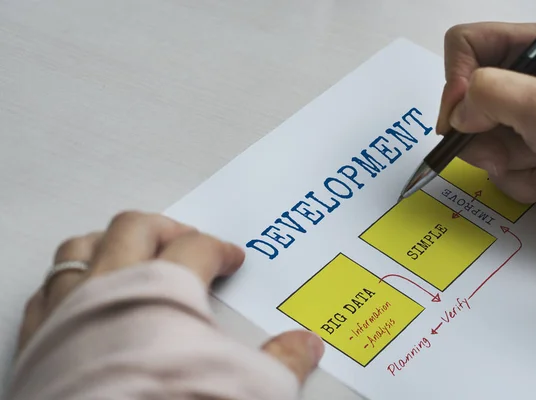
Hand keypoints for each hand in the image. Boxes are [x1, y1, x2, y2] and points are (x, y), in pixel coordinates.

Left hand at [18, 211, 323, 383]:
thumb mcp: (246, 386)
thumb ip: (282, 361)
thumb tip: (305, 346)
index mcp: (164, 287)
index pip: (198, 248)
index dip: (220, 249)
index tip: (231, 257)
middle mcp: (111, 287)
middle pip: (137, 228)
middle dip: (168, 228)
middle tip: (186, 237)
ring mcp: (69, 309)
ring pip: (83, 247)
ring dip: (109, 241)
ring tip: (128, 248)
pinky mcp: (39, 339)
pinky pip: (48, 289)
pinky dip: (68, 281)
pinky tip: (79, 290)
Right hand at [437, 22, 535, 225]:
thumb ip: (491, 95)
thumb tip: (456, 115)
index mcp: (531, 50)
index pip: (464, 44)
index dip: (456, 78)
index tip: (461, 116)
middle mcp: (519, 81)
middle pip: (461, 100)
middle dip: (481, 134)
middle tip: (507, 152)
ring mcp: (516, 119)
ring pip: (473, 139)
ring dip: (504, 161)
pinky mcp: (517, 151)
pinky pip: (490, 165)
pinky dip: (516, 179)